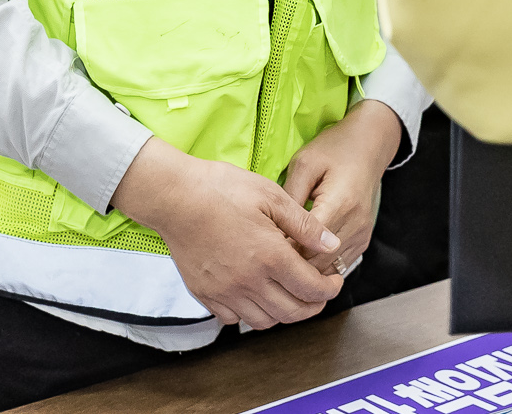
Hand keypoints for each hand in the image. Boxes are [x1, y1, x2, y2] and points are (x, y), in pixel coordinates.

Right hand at [111, 139, 342, 327]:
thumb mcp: (272, 196)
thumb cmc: (222, 189)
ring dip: (283, 313)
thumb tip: (332, 245)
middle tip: (319, 293)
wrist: (175, 197)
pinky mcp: (204, 294)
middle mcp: (248, 281)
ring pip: (263, 321)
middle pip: (291, 313)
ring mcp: (224, 292)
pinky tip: (256, 295)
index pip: (310, 288)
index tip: (335, 282)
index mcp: (270, 256)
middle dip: (313, 306)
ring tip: (289, 294)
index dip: (329, 289)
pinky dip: (250, 314)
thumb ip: (305, 225)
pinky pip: (233, 319)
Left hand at [281, 101, 402, 276]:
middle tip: (268, 257)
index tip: (264, 246)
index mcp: (340, 203)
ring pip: (329, 268)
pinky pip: (339, 265)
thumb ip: (289, 197)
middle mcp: (356, 224)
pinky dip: (320, 265)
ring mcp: (362, 235)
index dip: (284, 249)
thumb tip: (273, 229)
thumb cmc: (333, 150)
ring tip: (283, 259)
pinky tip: (302, 256)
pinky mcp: (363, 240)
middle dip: (292, 263)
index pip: (308, 244)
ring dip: (306, 268)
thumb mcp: (304, 164)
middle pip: (319, 262)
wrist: (369, 145)